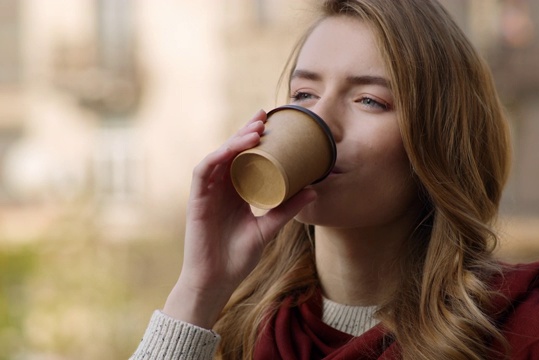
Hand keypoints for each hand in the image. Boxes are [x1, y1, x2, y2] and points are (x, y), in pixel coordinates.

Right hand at [163, 110, 316, 327]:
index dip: (254, 137)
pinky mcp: (196, 200)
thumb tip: (314, 190)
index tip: (272, 121)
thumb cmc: (239, 257)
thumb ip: (288, 208)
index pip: (244, 157)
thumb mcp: (269, 228)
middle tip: (264, 114)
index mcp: (236, 191)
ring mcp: (207, 192)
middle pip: (231, 151)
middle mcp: (220, 187)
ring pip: (218, 156)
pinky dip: (217, 156)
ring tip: (255, 129)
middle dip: (246, 130)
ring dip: (234, 140)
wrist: (217, 281)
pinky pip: (203, 171)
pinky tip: (231, 148)